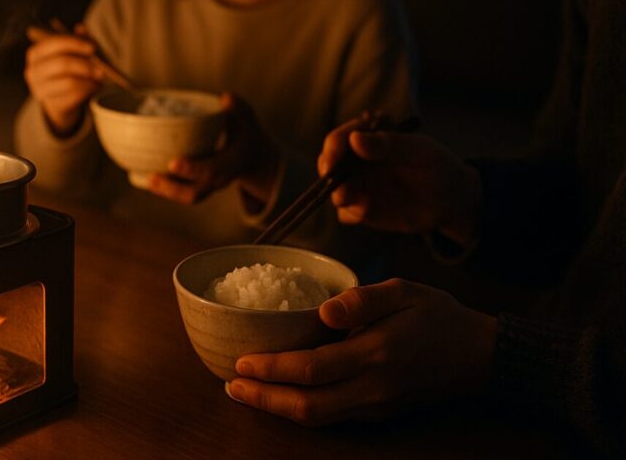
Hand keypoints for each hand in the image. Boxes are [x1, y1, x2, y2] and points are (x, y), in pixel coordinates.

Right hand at [24, 23, 103, 136]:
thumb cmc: (66, 71)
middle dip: (85, 65)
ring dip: (89, 80)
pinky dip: (87, 91)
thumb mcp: (72, 53)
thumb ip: (77, 39)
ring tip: (99, 78)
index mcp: (36, 53)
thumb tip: (81, 28)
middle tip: (101, 68)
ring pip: (70, 82)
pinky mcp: (51, 104)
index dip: (75, 44)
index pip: (54, 43)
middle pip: (62, 64)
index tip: (92, 47)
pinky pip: (74, 96)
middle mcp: (33, 71)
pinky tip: (93, 87)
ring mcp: (40, 89)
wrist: (60, 100)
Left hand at [147, 93, 277, 204]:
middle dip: (172, 188)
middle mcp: (220, 179)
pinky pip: (181, 192)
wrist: (251, 156)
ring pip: (187, 196)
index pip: (212, 171)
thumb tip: (225, 98)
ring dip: (165, 191)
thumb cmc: (245, 132)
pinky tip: (144, 179)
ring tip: (146, 180)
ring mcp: (208, 185)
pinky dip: (164, 189)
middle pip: (196, 193)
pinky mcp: (198, 185)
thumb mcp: (247, 119)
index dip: (192, 169)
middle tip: (151, 178)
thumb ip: (238, 109)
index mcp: (232, 163)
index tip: (172, 164)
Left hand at [228, 278, 496, 425]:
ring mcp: (376, 406)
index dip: (272, 369)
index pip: (312, 369)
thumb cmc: (438, 316)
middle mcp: (373, 388)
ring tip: (245, 392)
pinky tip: (280, 394)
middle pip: (308, 406)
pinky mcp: (379, 413)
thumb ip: (362, 300)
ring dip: (277, 408)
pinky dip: (300, 409)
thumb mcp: (404, 291)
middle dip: (263, 398)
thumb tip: (324, 311)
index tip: (241, 360)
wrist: (480, 356)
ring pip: (318, 419)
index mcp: (377, 354)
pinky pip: (332, 417)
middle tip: (230, 384)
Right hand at [317, 118, 481, 244]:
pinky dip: (352, 214)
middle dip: (329, 173)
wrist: (452, 202)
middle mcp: (358, 162)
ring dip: (340, 196)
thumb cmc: (439, 168)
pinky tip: (367, 213)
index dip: (334, 146)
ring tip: (356, 202)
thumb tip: (355, 139)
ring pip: (334, 190)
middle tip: (337, 183)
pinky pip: (346, 214)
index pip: (340, 138)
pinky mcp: (362, 209)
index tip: (334, 156)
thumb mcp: (420, 151)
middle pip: (329, 164)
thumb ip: (389, 144)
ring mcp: (359, 186)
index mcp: (370, 139)